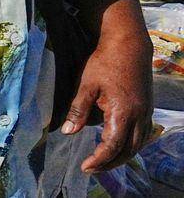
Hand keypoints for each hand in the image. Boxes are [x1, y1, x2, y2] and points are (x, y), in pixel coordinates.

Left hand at [67, 30, 155, 172]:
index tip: (85, 167)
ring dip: (121, 156)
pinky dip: (130, 145)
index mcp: (124, 112)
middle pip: (128, 150)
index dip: (99, 159)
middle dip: (110, 163)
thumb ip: (78, 110)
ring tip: (102, 161)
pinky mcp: (147, 109)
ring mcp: (146, 113)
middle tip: (91, 168)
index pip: (112, 146)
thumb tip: (67, 132)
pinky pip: (142, 135)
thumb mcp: (86, 85)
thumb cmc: (105, 63)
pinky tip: (118, 145)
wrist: (129, 46)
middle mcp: (139, 117)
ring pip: (138, 145)